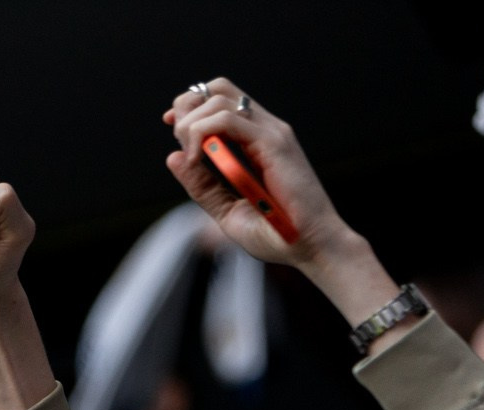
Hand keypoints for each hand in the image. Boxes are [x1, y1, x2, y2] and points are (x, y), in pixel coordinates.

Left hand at [163, 79, 407, 337]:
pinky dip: (202, 133)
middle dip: (187, 108)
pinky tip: (197, 159)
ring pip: (219, 98)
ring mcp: (271, 132)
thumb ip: (202, 185)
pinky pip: (227, 120)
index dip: (191, 107)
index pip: (221, 99)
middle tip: (178, 138)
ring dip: (191, 123)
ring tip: (190, 156)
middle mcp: (265, 129)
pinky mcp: (274, 142)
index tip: (172, 127)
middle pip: (218, 88)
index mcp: (257, 140)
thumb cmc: (275, 234)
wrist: (311, 247)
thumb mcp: (227, 210)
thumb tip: (174, 157)